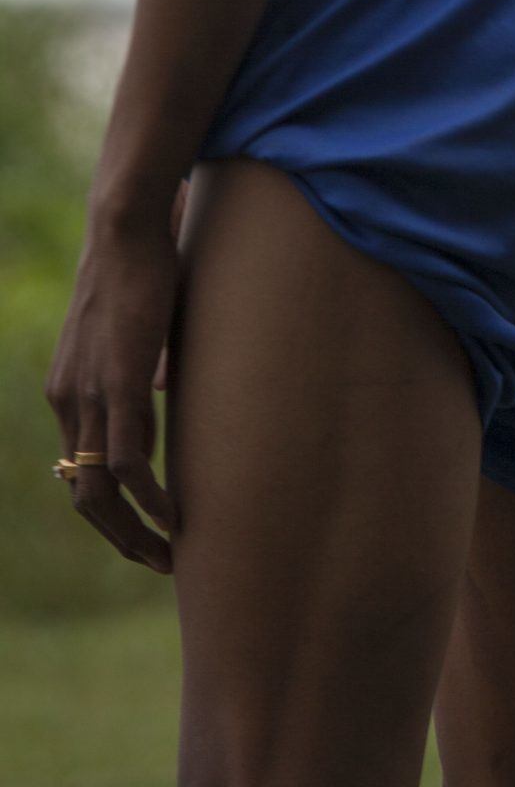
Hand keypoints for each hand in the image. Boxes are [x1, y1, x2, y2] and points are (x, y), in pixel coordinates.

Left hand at [46, 214, 178, 572]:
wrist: (124, 226)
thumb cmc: (139, 265)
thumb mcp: (137, 329)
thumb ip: (143, 367)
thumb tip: (163, 388)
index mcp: (68, 389)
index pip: (80, 470)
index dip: (110, 508)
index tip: (145, 529)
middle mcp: (68, 400)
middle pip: (83, 496)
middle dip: (120, 537)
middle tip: (159, 560)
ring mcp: (90, 395)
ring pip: (100, 491)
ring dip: (134, 532)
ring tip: (168, 554)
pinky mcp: (119, 384)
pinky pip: (128, 463)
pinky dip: (150, 498)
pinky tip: (175, 516)